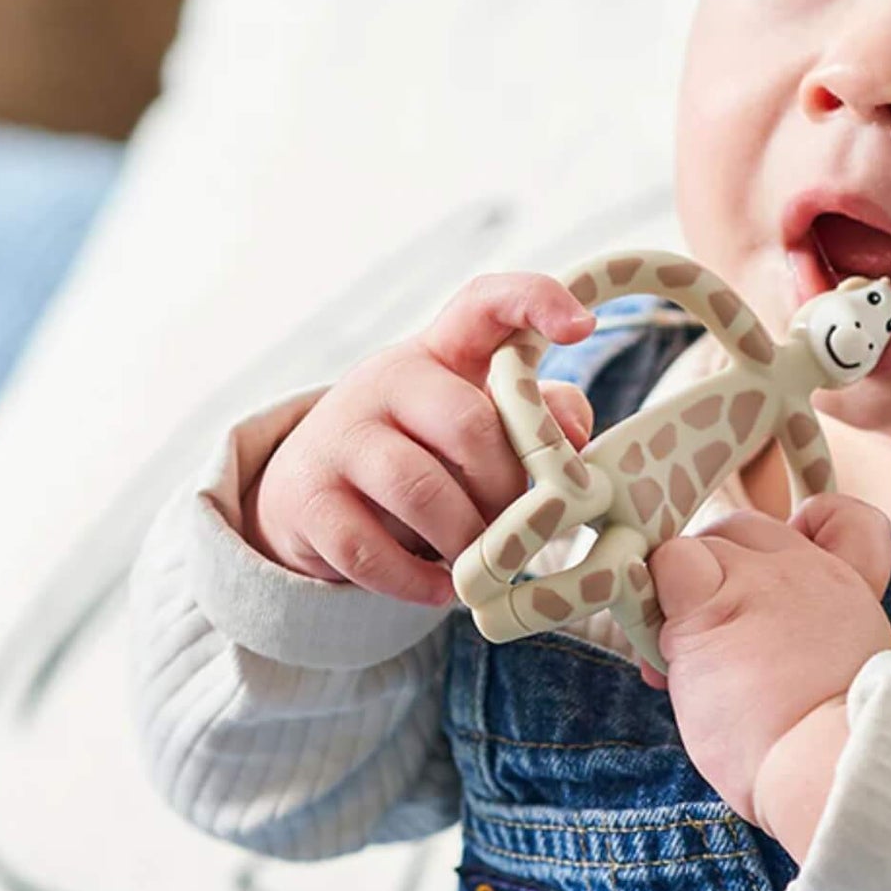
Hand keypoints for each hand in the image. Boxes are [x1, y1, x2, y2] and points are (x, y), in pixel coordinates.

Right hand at [245, 272, 597, 603]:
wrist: (310, 494)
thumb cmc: (424, 452)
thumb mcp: (478, 422)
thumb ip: (539, 417)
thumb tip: (573, 434)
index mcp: (442, 352)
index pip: (486, 302)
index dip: (536, 302)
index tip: (582, 327)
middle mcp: (387, 379)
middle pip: (468, 422)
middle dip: (508, 486)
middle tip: (521, 524)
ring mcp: (340, 435)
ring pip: (420, 490)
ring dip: (466, 539)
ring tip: (482, 560)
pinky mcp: (307, 499)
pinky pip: (371, 550)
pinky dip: (418, 580)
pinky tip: (442, 588)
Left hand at [647, 493, 890, 825]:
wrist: (832, 770)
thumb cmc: (830, 749)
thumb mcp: (844, 675)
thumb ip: (808, 636)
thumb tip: (752, 638)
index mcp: (846, 588)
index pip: (828, 514)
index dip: (796, 531)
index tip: (770, 581)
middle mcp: (805, 569)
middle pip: (741, 529)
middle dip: (714, 573)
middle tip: (707, 644)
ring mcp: (758, 580)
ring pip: (700, 545)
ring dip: (680, 597)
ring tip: (684, 667)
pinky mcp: (709, 607)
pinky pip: (668, 565)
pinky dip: (652, 603)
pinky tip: (664, 663)